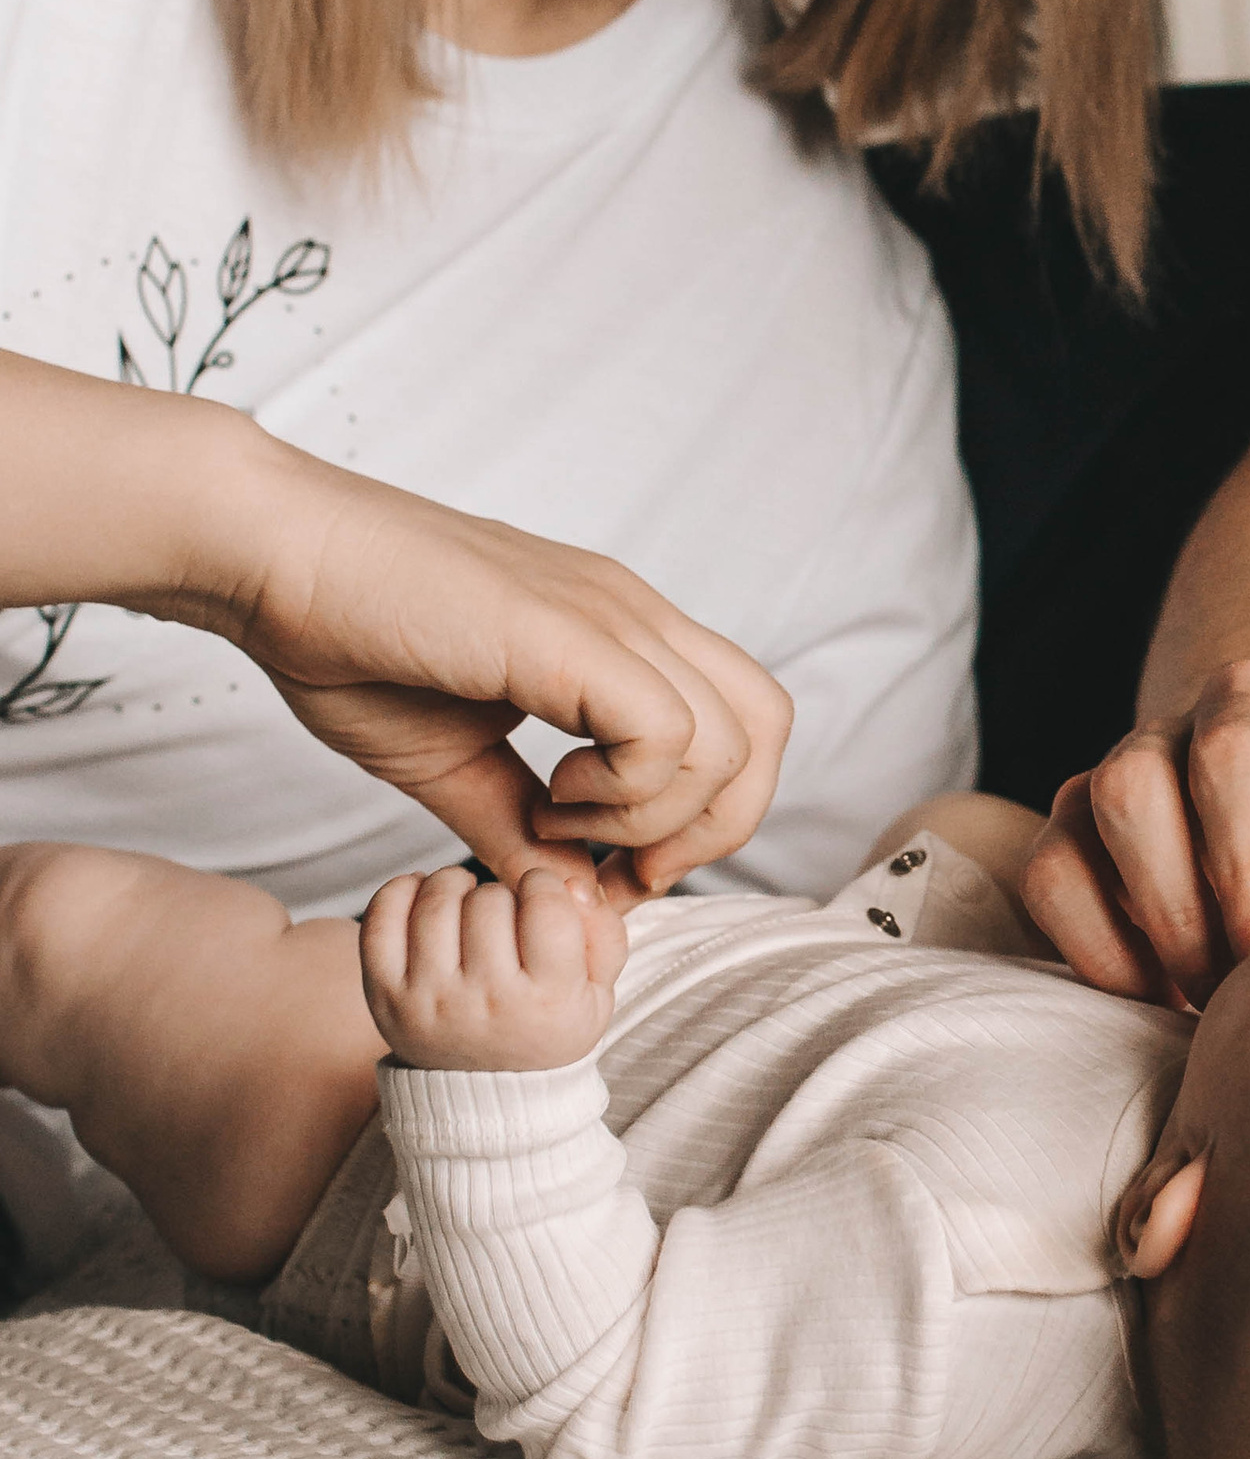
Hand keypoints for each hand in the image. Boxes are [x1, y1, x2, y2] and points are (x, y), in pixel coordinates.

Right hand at [210, 442, 791, 896]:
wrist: (272, 556)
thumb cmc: (345, 640)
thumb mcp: (453, 763)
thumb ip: (517, 829)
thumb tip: (567, 902)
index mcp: (619, 636)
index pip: (743, 723)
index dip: (702, 818)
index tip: (613, 869)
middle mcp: (635, 616)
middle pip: (767, 728)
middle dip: (711, 826)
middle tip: (614, 863)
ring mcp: (610, 616)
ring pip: (730, 741)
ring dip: (650, 815)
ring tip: (554, 816)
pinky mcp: (568, 634)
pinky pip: (666, 732)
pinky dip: (622, 792)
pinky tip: (548, 793)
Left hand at [361, 860, 628, 1072]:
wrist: (487, 1095)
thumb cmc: (548, 1028)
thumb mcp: (598, 992)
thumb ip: (602, 931)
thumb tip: (572, 882)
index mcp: (549, 1003)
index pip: (546, 903)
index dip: (544, 886)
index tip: (540, 900)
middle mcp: (486, 1004)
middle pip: (490, 899)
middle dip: (501, 893)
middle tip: (504, 915)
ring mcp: (429, 1001)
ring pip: (438, 899)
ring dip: (456, 885)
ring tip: (467, 902)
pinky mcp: (386, 996)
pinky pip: (382, 917)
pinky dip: (400, 891)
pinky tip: (424, 896)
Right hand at [1023, 657, 1249, 1006]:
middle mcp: (1249, 702)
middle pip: (1230, 751)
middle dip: (1249, 876)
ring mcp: (1153, 744)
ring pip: (1130, 786)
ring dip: (1169, 903)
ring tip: (1209, 990)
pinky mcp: (1078, 806)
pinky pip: (1057, 855)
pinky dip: (1095, 936)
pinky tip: (1148, 992)